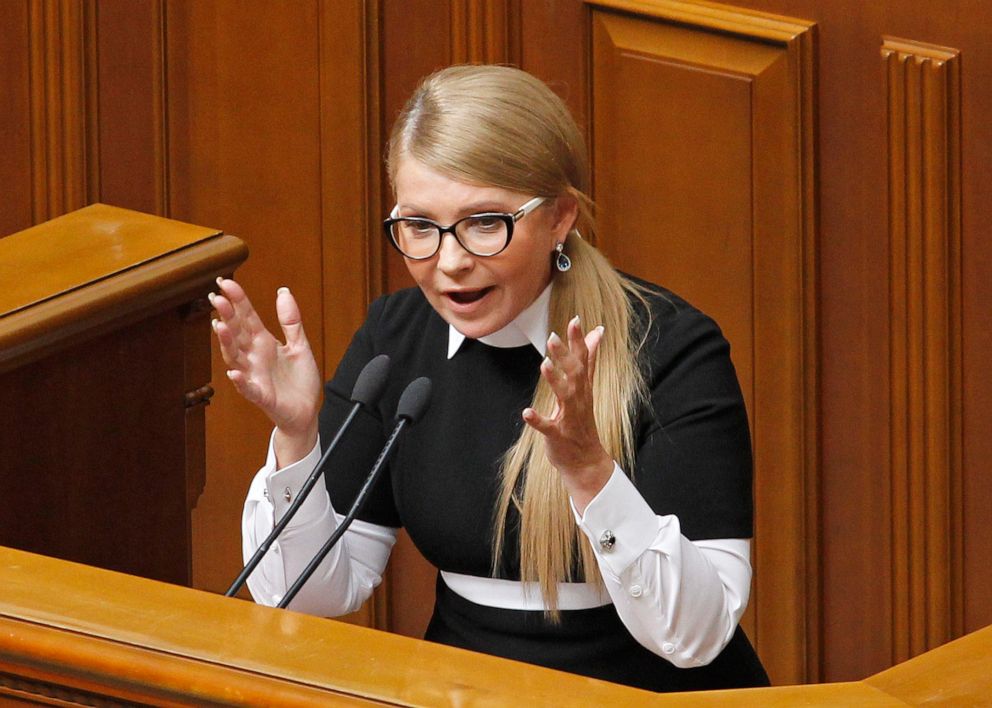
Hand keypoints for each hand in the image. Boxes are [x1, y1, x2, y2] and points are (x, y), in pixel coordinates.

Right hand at [210, 278, 321, 464]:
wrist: (307, 411)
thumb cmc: (299, 380)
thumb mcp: (299, 345)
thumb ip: (290, 321)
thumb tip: (283, 291)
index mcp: (264, 342)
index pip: (247, 317)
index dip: (238, 300)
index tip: (226, 282)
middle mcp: (254, 357)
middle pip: (237, 333)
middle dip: (227, 316)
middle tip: (217, 297)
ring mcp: (255, 376)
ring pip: (236, 357)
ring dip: (227, 343)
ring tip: (219, 326)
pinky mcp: (262, 396)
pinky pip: (248, 388)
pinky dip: (241, 381)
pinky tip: (234, 372)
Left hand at [522, 316, 613, 512]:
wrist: (586, 462)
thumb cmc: (582, 422)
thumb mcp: (586, 388)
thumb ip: (589, 361)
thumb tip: (598, 332)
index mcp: (583, 389)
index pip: (583, 360)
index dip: (579, 341)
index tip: (576, 320)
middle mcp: (578, 400)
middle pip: (575, 375)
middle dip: (565, 356)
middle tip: (553, 337)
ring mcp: (569, 418)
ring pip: (564, 397)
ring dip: (554, 381)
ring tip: (544, 365)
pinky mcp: (558, 436)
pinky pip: (548, 427)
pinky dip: (538, 420)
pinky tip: (527, 412)